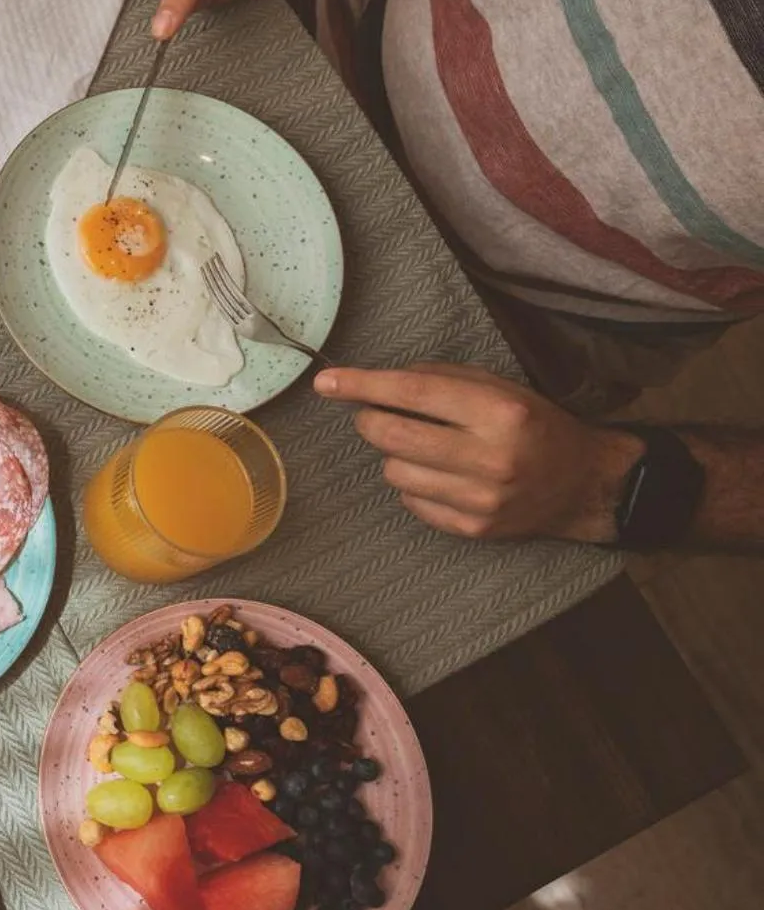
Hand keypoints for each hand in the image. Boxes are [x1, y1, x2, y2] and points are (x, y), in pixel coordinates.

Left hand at [314, 363, 645, 542]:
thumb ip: (441, 381)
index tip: (327, 381)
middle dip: (369, 421)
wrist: (582, 484)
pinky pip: (411, 502)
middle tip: (374, 415)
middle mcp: (490, 457)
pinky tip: (441, 476)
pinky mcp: (472, 529)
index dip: (363, 385)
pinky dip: (414, 485)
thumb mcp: (500, 389)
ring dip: (395, 456)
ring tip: (424, 448)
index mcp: (499, 412)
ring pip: (394, 472)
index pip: (413, 394)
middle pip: (392, 437)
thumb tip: (379, 382)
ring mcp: (480, 499)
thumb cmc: (535, 426)